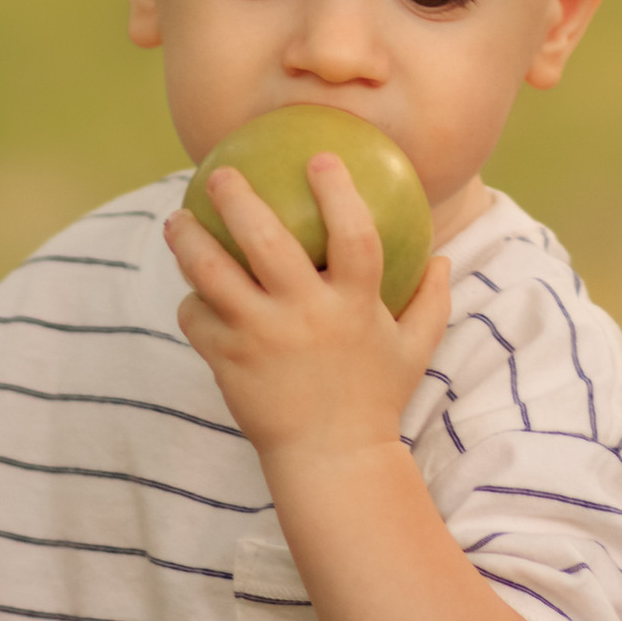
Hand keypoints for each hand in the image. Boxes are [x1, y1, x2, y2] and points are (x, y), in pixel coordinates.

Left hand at [168, 157, 450, 469]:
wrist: (332, 462)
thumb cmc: (374, 401)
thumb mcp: (414, 351)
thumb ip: (431, 302)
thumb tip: (445, 259)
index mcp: (354, 305)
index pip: (354, 235)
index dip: (338, 192)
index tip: (320, 158)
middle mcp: (306, 315)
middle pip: (266, 240)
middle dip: (238, 198)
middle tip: (220, 174)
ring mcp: (263, 337)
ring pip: (213, 274)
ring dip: (188, 240)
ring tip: (176, 220)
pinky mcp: (229, 362)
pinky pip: (198, 318)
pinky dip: (192, 302)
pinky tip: (191, 290)